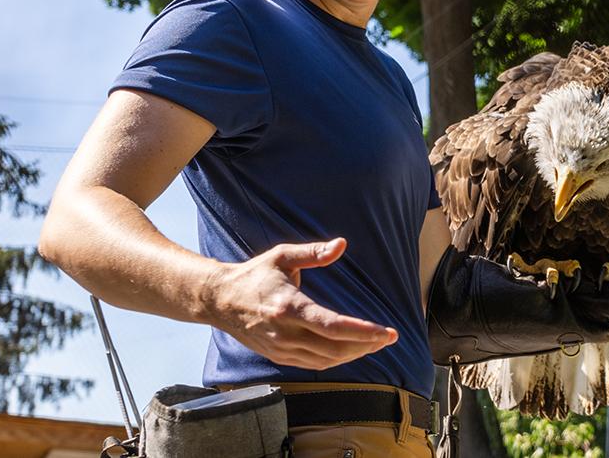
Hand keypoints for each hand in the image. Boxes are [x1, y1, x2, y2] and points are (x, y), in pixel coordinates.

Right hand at [202, 237, 396, 369]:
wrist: (219, 300)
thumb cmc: (255, 275)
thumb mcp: (282, 256)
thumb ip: (313, 252)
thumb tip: (342, 244)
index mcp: (288, 307)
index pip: (332, 326)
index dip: (362, 332)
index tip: (386, 332)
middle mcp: (284, 332)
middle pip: (335, 348)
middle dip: (366, 345)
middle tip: (389, 337)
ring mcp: (281, 348)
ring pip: (327, 360)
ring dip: (355, 354)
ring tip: (376, 343)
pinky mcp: (278, 356)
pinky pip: (314, 364)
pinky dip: (337, 360)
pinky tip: (352, 350)